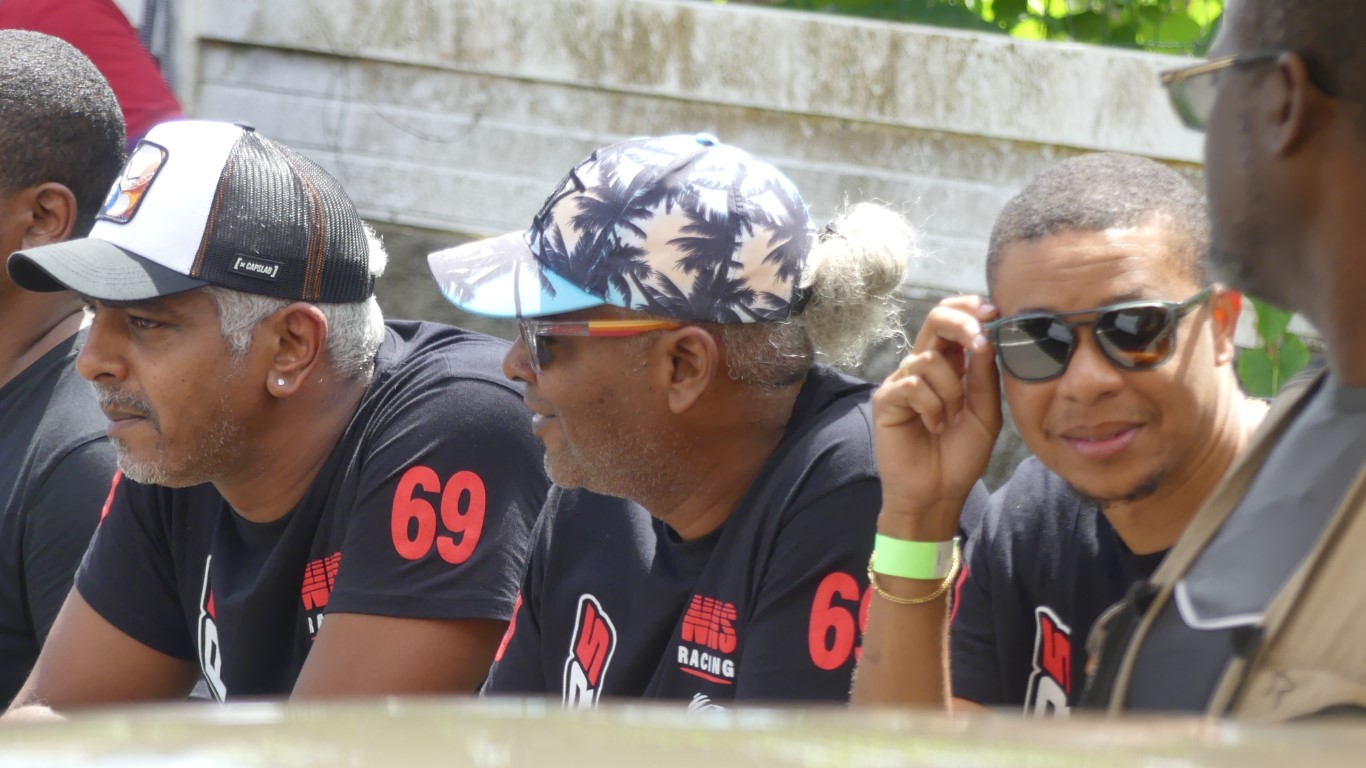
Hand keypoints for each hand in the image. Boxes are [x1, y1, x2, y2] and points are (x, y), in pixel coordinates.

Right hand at [871, 295, 1002, 538]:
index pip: (953, 322)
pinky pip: (913, 385)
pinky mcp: (886, 400)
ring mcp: (902, 382)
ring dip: (951, 393)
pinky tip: (934, 427)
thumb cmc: (960, 456)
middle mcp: (923, 368)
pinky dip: (932, 407)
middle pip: (935, 321)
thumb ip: (985, 377)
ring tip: (951, 421)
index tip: (993, 312)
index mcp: (950, 367)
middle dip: (962, 324)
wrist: (938, 493)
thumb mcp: (986, 414)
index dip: (969, 309)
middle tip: (980, 341)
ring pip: (930, 360)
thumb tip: (987, 338)